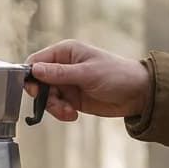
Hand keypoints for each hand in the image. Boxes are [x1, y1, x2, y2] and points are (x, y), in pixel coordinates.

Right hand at [25, 40, 151, 121]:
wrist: (138, 94)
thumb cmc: (117, 75)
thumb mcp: (87, 73)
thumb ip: (59, 73)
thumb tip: (34, 70)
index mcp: (65, 52)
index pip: (36, 61)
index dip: (30, 76)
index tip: (34, 91)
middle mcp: (63, 66)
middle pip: (38, 82)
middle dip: (45, 97)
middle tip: (58, 104)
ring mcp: (67, 83)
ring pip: (46, 97)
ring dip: (54, 107)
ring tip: (69, 112)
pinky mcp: (72, 98)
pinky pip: (57, 107)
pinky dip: (62, 113)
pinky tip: (73, 115)